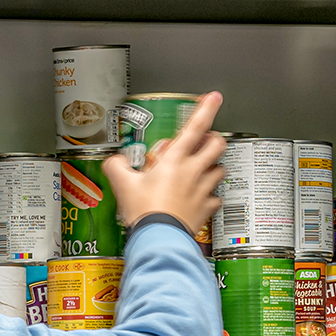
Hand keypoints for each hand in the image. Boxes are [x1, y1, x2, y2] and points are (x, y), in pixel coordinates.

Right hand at [107, 90, 225, 232]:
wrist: (158, 238)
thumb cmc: (144, 212)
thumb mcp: (123, 184)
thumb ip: (117, 167)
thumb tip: (114, 161)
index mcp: (175, 160)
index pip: (195, 127)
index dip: (206, 108)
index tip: (214, 97)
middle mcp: (193, 172)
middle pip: (217, 144)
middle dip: (213, 139)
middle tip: (204, 141)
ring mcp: (202, 190)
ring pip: (220, 169)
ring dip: (214, 166)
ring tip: (202, 169)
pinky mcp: (205, 209)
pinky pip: (216, 198)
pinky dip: (211, 196)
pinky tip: (202, 198)